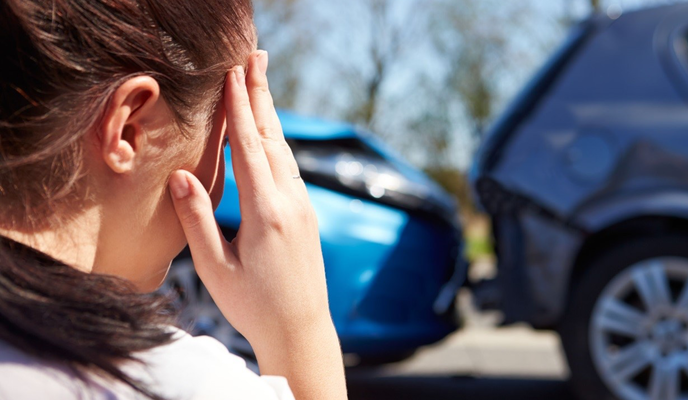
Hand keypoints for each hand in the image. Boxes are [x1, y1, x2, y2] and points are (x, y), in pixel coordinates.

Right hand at [168, 51, 346, 398]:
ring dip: (270, 115)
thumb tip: (180, 174)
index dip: (240, 108)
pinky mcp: (306, 215)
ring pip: (285, 151)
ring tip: (260, 82)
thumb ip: (198, 219)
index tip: (233, 73)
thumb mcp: (215, 268)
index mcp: (266, 213)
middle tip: (256, 57)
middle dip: (261, 95)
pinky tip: (270, 133)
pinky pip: (290, 168)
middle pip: (273, 138)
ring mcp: (303, 207)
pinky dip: (276, 142)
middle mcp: (291, 203)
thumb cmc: (253, 305)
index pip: (250, 148)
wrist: (301, 329)